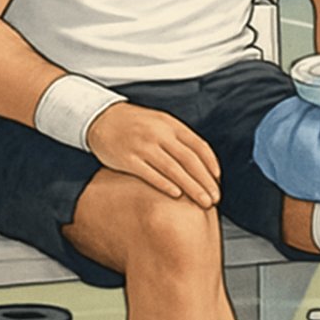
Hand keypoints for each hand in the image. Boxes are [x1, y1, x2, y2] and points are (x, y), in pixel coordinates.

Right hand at [87, 102, 220, 207]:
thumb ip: (180, 138)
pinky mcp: (127, 159)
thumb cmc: (136, 123)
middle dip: (205, 181)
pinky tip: (177, 196)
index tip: (217, 180)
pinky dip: (165, 185)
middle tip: (215, 198)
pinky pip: (150, 174)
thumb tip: (203, 161)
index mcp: (171, 125)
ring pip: (173, 169)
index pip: (198, 146)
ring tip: (203, 202)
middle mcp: (160, 134)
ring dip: (191, 187)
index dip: (211, 164)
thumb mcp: (161, 122)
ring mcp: (143, 146)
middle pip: (189, 160)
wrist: (101, 118)